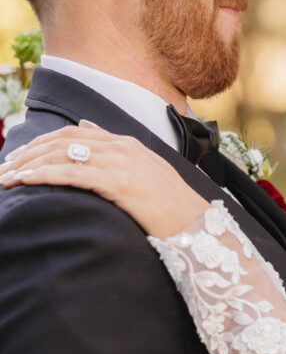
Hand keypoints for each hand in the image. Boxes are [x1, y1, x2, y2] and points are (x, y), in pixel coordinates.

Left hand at [0, 122, 208, 238]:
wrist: (198, 226)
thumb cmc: (173, 208)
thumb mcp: (146, 173)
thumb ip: (117, 151)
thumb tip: (87, 128)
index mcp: (129, 143)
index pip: (75, 133)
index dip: (43, 142)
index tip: (21, 156)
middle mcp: (123, 147)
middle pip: (63, 141)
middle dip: (29, 153)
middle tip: (6, 167)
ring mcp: (122, 163)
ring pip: (62, 155)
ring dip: (28, 165)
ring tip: (6, 177)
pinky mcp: (119, 183)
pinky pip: (71, 174)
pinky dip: (42, 175)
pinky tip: (24, 181)